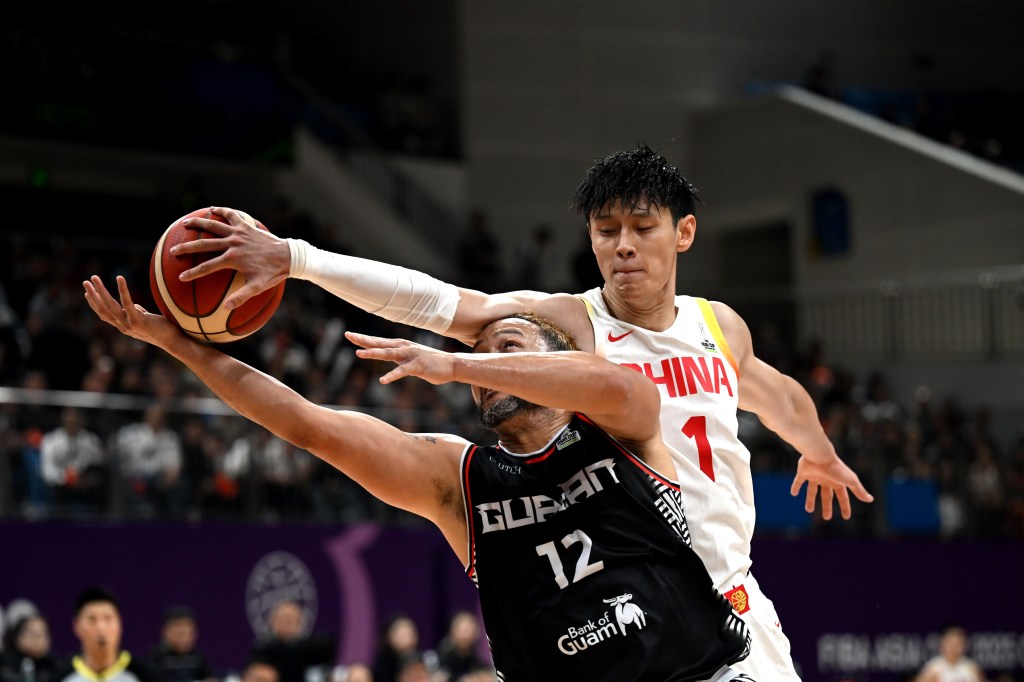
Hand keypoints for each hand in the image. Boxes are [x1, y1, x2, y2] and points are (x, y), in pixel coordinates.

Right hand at [83, 275, 179, 347]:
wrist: (173, 341)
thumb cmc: (162, 330)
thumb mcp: (145, 320)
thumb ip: (137, 313)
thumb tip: (133, 306)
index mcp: (123, 326)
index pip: (104, 314)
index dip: (94, 304)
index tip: (87, 292)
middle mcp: (123, 326)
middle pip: (102, 309)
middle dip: (93, 294)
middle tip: (86, 281)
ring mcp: (129, 324)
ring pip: (109, 305)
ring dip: (100, 290)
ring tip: (94, 278)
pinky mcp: (138, 321)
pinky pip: (127, 302)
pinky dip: (122, 289)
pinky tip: (119, 277)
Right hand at [171, 206, 289, 310]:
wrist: (288, 256)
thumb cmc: (273, 273)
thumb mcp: (258, 287)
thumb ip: (241, 297)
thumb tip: (225, 308)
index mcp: (233, 259)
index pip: (207, 268)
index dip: (193, 273)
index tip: (180, 277)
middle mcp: (233, 244)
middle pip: (203, 245)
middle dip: (186, 248)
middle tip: (172, 251)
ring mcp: (239, 233)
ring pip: (213, 226)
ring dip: (197, 224)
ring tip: (184, 224)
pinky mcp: (246, 226)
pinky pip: (231, 215)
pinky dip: (221, 211)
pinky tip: (212, 209)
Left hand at [346, 331, 457, 385]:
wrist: (452, 365)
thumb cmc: (430, 363)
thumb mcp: (411, 358)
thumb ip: (398, 357)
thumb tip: (388, 357)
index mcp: (401, 346)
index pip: (379, 341)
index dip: (364, 338)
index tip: (350, 335)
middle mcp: (404, 348)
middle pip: (380, 343)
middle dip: (364, 340)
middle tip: (348, 335)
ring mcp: (411, 356)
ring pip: (388, 354)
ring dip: (374, 353)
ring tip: (359, 353)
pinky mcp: (418, 366)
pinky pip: (402, 371)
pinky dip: (392, 375)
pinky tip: (383, 380)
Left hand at [790, 454, 873, 520]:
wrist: (819, 454)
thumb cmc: (835, 468)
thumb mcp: (850, 481)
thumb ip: (859, 490)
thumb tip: (871, 500)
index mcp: (837, 482)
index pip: (843, 497)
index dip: (845, 507)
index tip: (846, 517)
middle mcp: (826, 479)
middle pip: (827, 496)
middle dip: (827, 506)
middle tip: (826, 518)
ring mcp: (814, 476)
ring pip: (812, 490)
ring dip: (810, 500)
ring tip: (809, 510)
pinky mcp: (803, 472)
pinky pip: (798, 481)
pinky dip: (795, 487)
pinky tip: (793, 493)